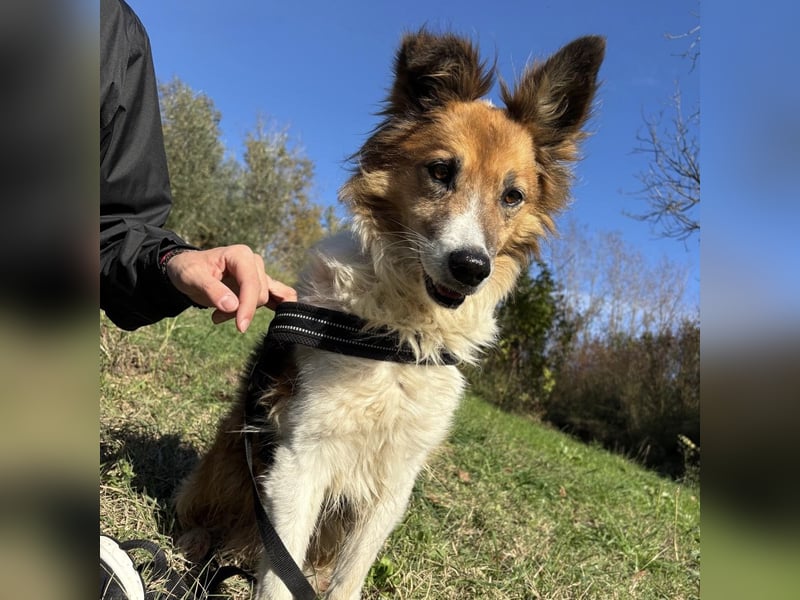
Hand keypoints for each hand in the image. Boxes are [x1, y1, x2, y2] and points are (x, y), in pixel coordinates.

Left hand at [165, 245, 296, 332]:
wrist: (189, 270)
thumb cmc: (188, 269)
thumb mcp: (192, 277)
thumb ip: (212, 290)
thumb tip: (233, 306)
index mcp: (240, 255)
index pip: (252, 284)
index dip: (248, 306)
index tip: (241, 327)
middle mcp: (254, 261)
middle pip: (260, 294)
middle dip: (241, 311)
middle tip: (216, 316)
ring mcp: (259, 273)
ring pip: (266, 299)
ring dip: (245, 312)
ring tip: (220, 315)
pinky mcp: (261, 284)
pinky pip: (280, 294)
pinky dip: (281, 305)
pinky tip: (281, 319)